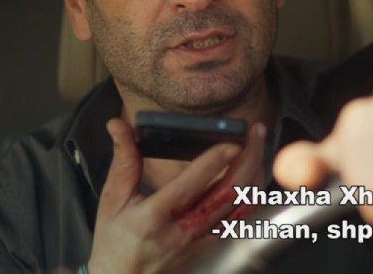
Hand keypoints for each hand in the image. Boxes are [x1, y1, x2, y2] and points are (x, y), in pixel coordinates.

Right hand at [87, 118, 264, 273]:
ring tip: (259, 148)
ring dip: (256, 175)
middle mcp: (182, 232)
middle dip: (248, 160)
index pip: (189, 187)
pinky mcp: (212, 247)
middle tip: (256, 133)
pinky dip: (252, 196)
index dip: (213, 163)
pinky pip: (241, 220)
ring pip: (241, 208)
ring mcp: (201, 242)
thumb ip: (123, 161)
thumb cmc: (115, 242)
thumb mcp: (112, 200)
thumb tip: (118, 126)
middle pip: (227, 195)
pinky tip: (255, 176)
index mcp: (154, 218)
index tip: (231, 142)